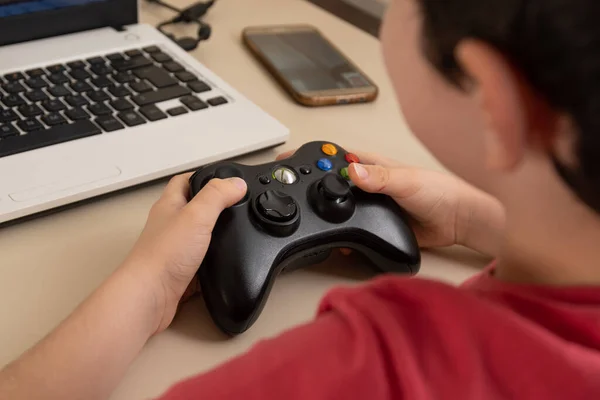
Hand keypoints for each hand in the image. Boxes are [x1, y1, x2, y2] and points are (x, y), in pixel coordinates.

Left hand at [123, 173, 246, 333]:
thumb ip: (217, 196)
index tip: (223, 177)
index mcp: (169, 205)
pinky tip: (226, 261)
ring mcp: (175, 249)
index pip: (184, 181)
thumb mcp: (196, 215)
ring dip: (215, 234)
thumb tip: (237, 183)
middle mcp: (170, 225)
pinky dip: (214, 261)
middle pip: (192, 208)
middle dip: (212, 205)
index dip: (203, 175)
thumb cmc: (164, 254)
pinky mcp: (181, 272)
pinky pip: (201, 262)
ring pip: (198, 236)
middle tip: (233, 203)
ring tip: (234, 230)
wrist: (152, 296)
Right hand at [277, 149, 503, 253]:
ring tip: (305, 217)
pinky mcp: (375, 225)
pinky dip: (340, 233)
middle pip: (332, 181)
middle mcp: (368, 183)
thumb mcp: (407, 180)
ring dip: (323, 210)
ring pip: (339, 206)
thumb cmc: (439, 192)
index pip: (335, 155)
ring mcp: (370, 205)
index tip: (290, 158)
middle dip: (310, 184)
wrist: (456, 222)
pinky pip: (351, 228)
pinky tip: (332, 240)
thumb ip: (380, 177)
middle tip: (289, 190)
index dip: (312, 156)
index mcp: (372, 164)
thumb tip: (353, 170)